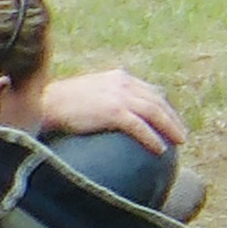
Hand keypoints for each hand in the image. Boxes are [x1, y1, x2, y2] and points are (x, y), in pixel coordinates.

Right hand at [39, 68, 185, 152]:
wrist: (45, 104)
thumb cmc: (62, 104)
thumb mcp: (89, 95)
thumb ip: (106, 99)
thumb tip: (117, 117)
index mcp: (118, 77)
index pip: (149, 90)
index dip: (163, 106)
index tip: (171, 120)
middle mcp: (122, 83)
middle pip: (156, 100)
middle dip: (172, 118)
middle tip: (181, 135)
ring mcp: (118, 96)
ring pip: (154, 112)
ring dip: (170, 127)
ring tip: (178, 142)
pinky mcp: (113, 111)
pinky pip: (140, 126)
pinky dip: (152, 138)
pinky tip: (160, 150)